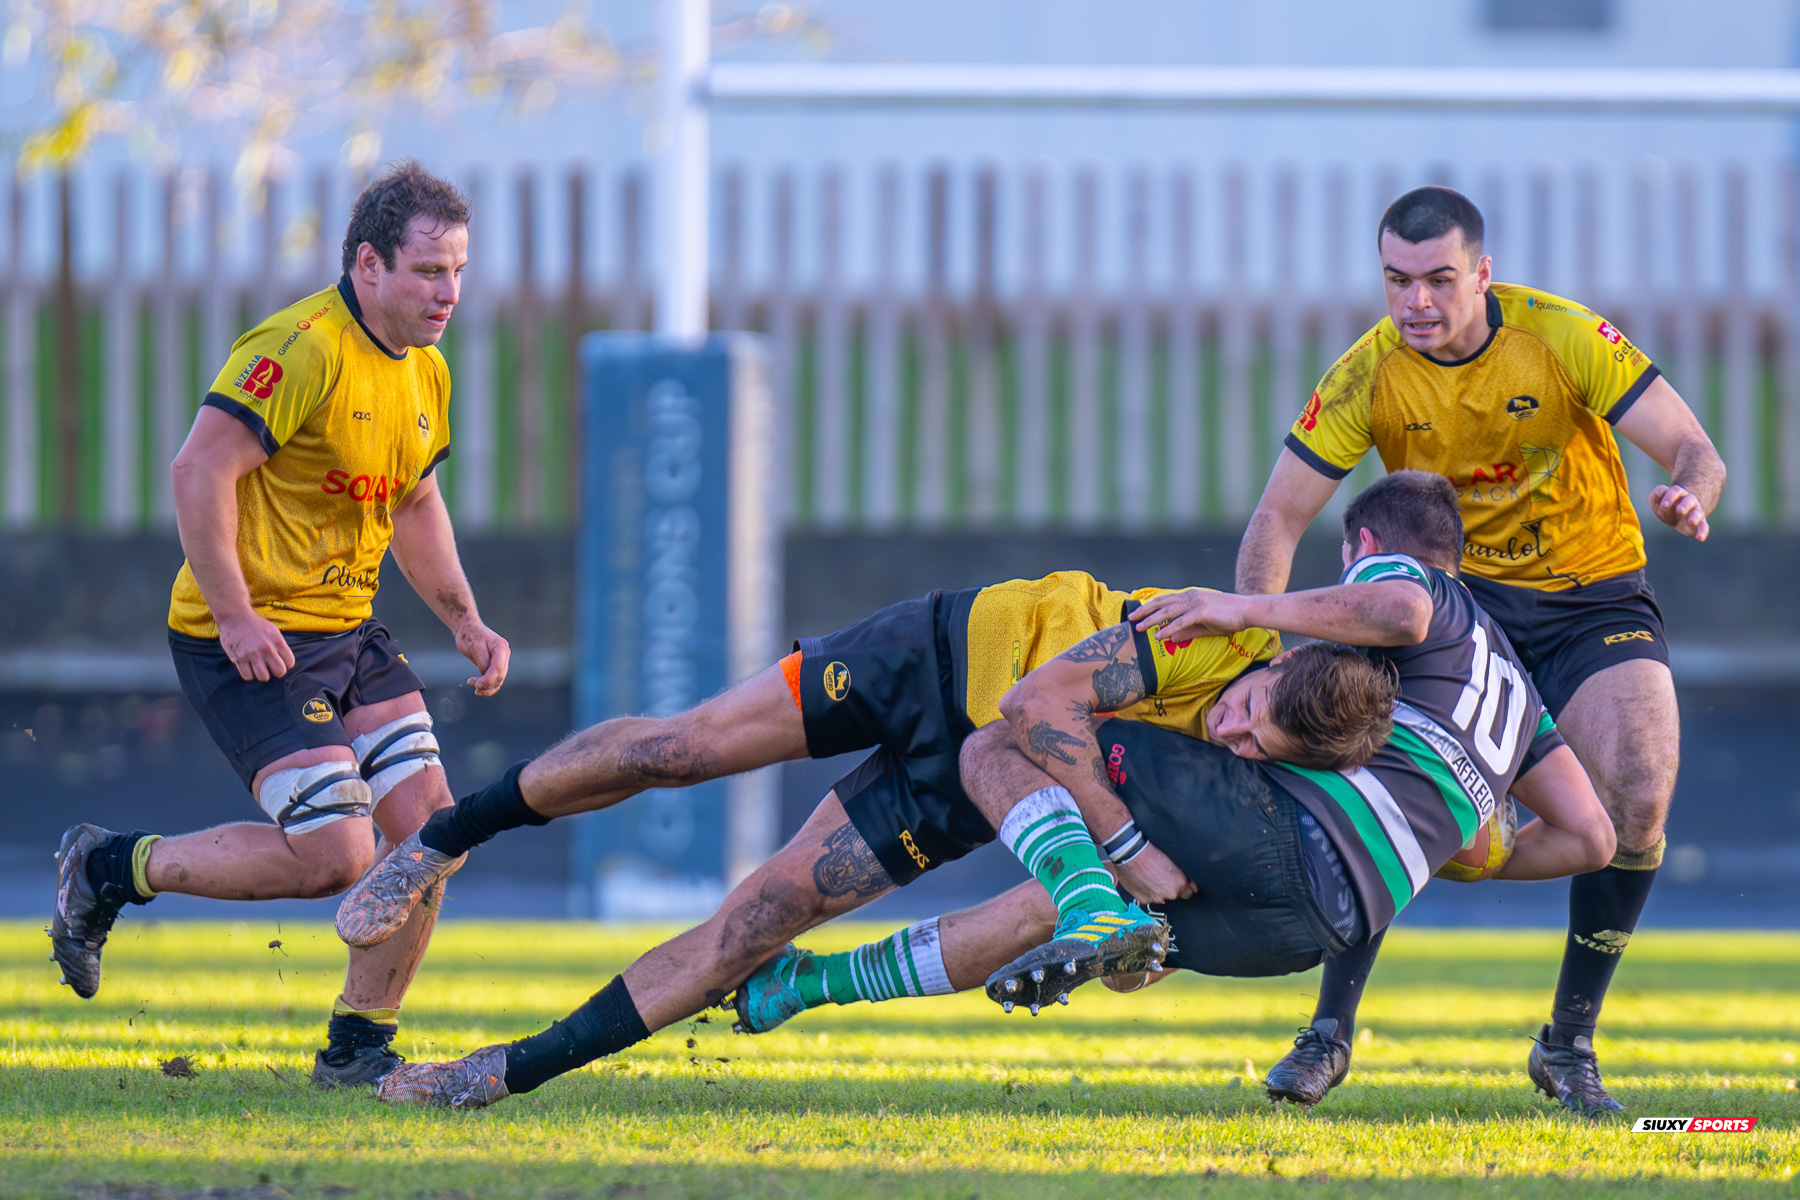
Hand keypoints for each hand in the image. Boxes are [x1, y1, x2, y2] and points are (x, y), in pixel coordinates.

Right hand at [216, 609, 294, 681]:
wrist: (234, 616)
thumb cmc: (255, 624)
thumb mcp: (273, 631)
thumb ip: (279, 645)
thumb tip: (285, 661)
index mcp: (277, 641)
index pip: (290, 663)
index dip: (285, 664)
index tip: (279, 661)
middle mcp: (267, 648)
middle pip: (280, 672)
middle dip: (276, 672)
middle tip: (270, 667)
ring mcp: (253, 654)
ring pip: (263, 677)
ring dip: (261, 675)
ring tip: (258, 668)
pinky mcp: (240, 658)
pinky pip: (248, 676)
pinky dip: (248, 674)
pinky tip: (248, 667)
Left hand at [457, 623, 510, 695]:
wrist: (468, 628)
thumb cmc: (470, 635)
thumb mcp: (475, 648)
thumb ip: (482, 661)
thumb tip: (485, 674)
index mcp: (501, 647)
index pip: (498, 668)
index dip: (488, 680)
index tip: (477, 685)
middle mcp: (504, 654)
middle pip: (500, 676)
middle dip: (487, 684)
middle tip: (472, 684)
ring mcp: (501, 660)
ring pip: (498, 679)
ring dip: (487, 687)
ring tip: (474, 688)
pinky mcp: (496, 664)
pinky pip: (494, 678)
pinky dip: (488, 685)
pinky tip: (478, 688)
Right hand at [1114, 841, 1196, 903]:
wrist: (1130, 855)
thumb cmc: (1150, 854)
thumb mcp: (1171, 862)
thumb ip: (1179, 876)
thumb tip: (1187, 884)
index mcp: (1179, 883)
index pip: (1189, 893)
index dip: (1186, 889)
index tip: (1185, 887)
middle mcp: (1169, 894)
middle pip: (1174, 895)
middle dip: (1170, 888)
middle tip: (1161, 878)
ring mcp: (1156, 898)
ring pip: (1160, 897)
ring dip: (1157, 891)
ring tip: (1149, 878)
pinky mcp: (1144, 900)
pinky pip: (1148, 899)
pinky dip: (1146, 893)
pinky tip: (1143, 882)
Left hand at [1130, 588, 1248, 643]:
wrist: (1247, 611)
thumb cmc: (1228, 617)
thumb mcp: (1203, 626)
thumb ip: (1186, 630)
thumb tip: (1170, 637)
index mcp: (1190, 597)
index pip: (1165, 601)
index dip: (1149, 607)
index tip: (1137, 614)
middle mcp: (1190, 597)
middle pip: (1161, 604)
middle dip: (1144, 611)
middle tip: (1131, 620)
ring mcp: (1196, 603)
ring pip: (1168, 612)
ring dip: (1152, 620)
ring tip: (1140, 629)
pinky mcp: (1202, 611)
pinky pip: (1181, 621)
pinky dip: (1169, 628)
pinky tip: (1159, 636)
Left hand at [1649, 483, 1709, 540]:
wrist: (1675, 515)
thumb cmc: (1665, 505)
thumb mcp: (1657, 499)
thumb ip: (1658, 493)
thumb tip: (1663, 491)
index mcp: (1678, 494)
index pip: (1676, 491)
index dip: (1670, 497)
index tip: (1664, 505)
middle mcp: (1689, 501)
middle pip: (1690, 500)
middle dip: (1685, 505)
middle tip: (1679, 511)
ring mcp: (1696, 512)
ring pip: (1698, 513)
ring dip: (1695, 517)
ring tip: (1691, 522)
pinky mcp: (1699, 524)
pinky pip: (1704, 527)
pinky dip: (1703, 532)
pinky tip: (1700, 538)